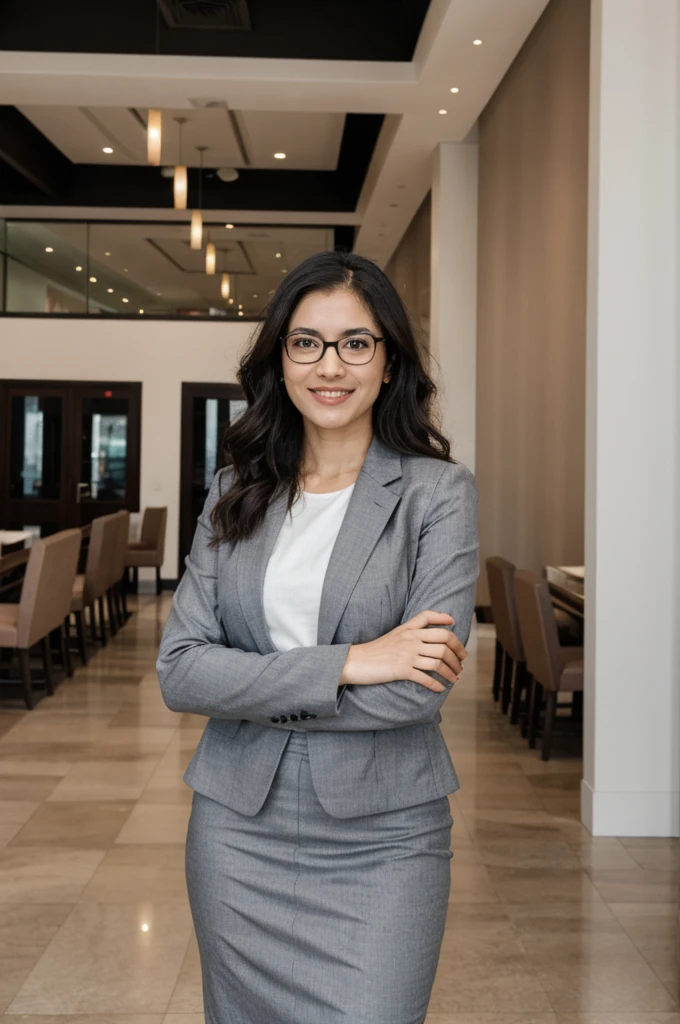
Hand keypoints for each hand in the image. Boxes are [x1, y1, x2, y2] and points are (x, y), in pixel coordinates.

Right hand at [339, 610, 467, 691]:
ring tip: (455, 678)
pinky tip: (440, 688)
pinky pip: (425, 677)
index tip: (459, 641)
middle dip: (457, 656)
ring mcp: (406, 655)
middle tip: (461, 664)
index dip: (451, 631)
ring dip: (451, 672)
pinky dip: (437, 684)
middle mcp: (410, 639)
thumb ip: (415, 626)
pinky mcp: (401, 670)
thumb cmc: (377, 649)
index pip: (436, 625)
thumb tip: (439, 627)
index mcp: (409, 629)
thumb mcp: (396, 632)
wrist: (356, 661)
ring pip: (438, 662)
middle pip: (444, 643)